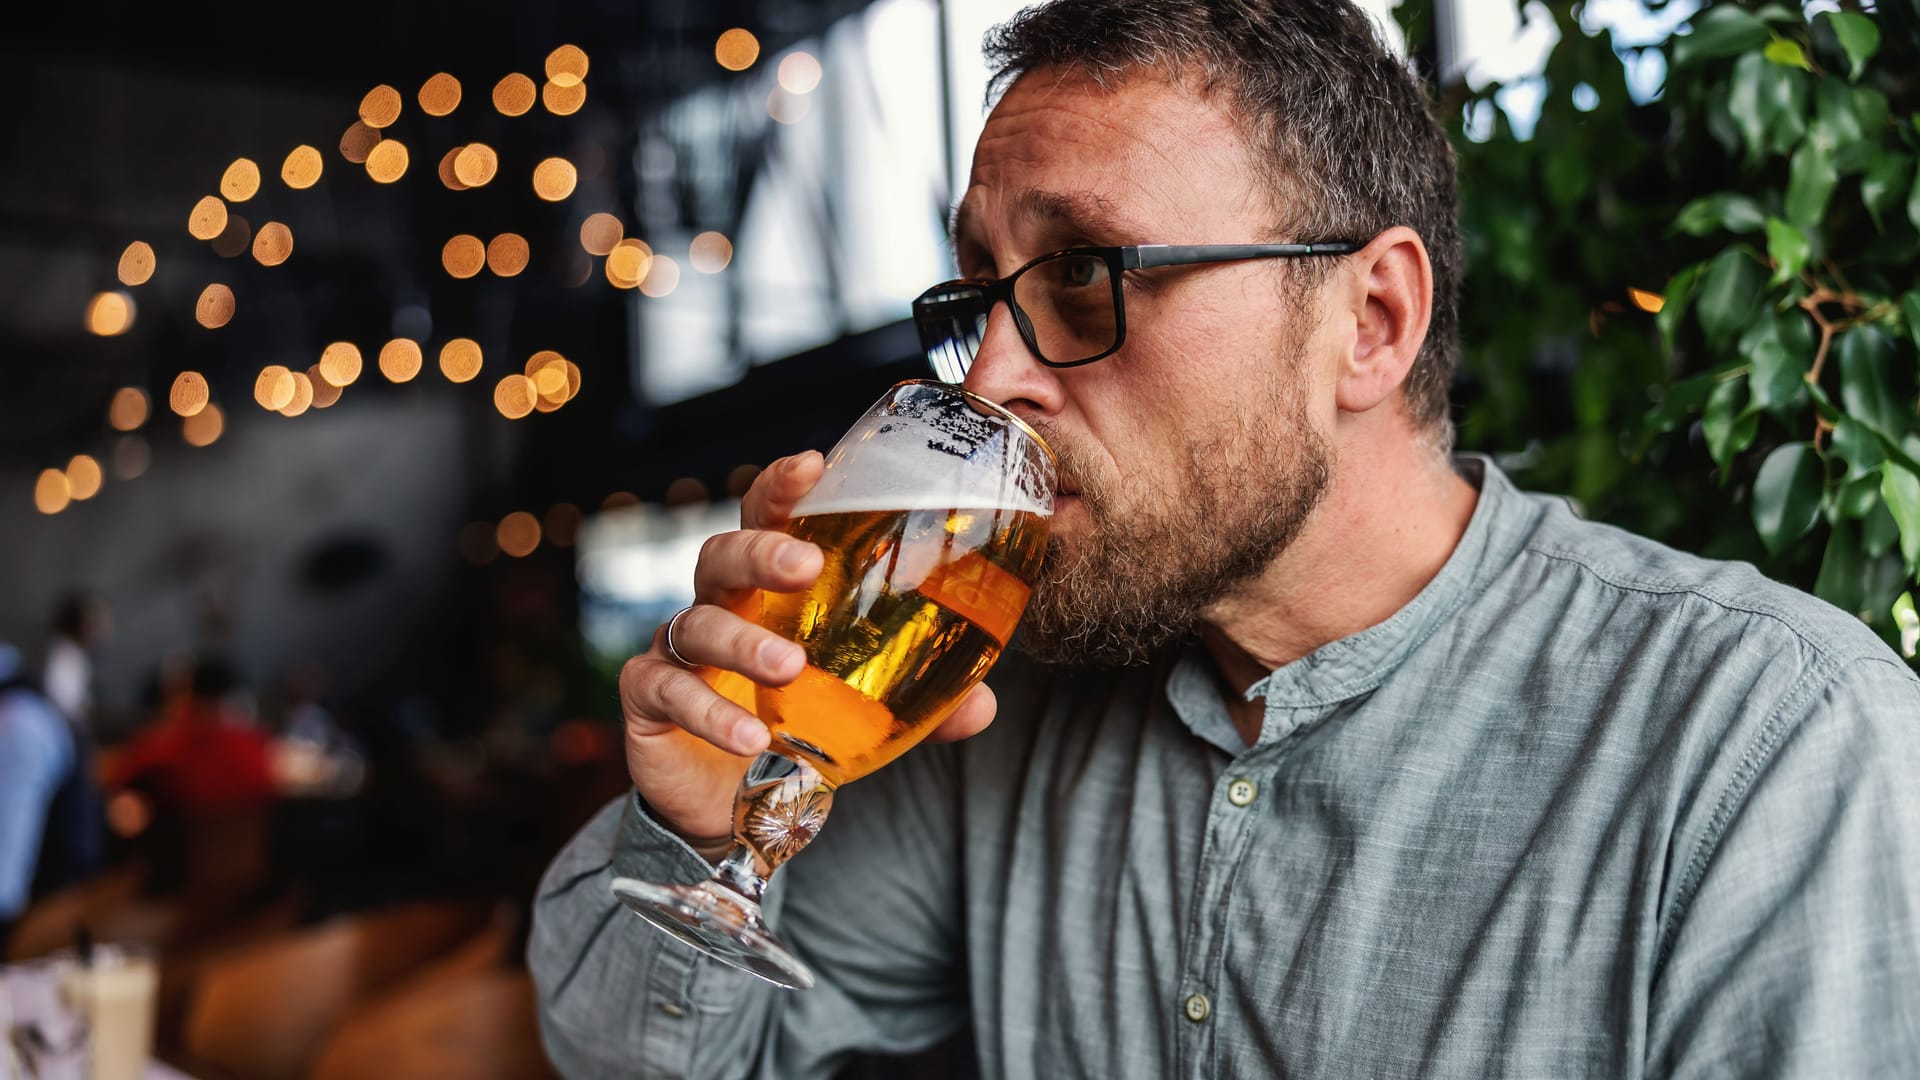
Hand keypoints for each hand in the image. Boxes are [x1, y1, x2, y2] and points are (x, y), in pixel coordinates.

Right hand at [617, 450, 998, 857]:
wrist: (733, 808)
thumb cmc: (798, 729)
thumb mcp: (866, 712)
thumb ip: (920, 704)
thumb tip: (981, 705)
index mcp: (769, 591)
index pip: (768, 519)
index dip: (783, 487)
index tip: (813, 464)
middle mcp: (719, 606)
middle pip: (722, 554)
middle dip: (760, 551)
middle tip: (804, 565)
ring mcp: (677, 650)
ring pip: (696, 623)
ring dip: (744, 642)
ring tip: (789, 667)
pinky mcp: (648, 700)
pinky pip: (668, 690)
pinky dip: (710, 712)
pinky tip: (750, 738)